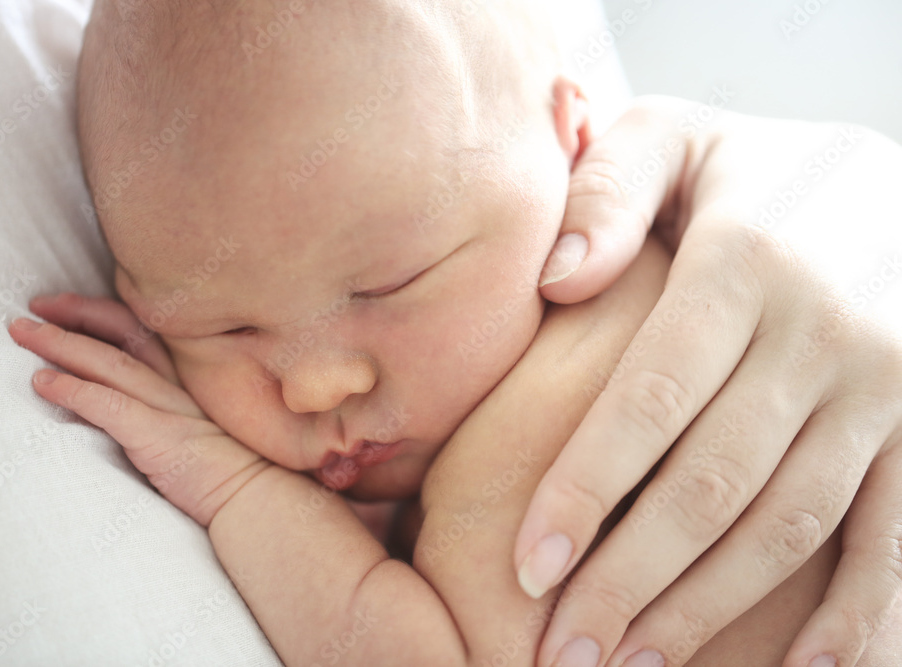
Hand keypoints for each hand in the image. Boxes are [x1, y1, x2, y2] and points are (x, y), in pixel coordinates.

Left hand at [8, 293, 268, 525]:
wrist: (255, 498)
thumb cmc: (225, 471)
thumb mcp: (194, 426)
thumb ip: (164, 408)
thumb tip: (119, 404)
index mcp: (185, 378)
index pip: (140, 329)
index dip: (99, 312)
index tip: (62, 306)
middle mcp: (177, 383)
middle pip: (121, 333)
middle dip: (74, 314)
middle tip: (33, 308)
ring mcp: (168, 407)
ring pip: (109, 362)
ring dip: (62, 344)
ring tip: (23, 334)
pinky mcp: (159, 436)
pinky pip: (109, 405)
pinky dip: (74, 390)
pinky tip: (43, 382)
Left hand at [516, 96, 901, 665]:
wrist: (897, 182)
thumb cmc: (756, 169)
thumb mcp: (678, 138)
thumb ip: (610, 189)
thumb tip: (556, 279)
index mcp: (746, 264)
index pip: (651, 398)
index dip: (587, 487)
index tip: (528, 564)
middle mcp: (823, 334)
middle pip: (713, 483)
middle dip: (632, 577)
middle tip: (562, 651)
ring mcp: (887, 388)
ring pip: (790, 526)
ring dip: (712, 610)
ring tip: (634, 665)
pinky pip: (896, 537)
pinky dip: (860, 618)